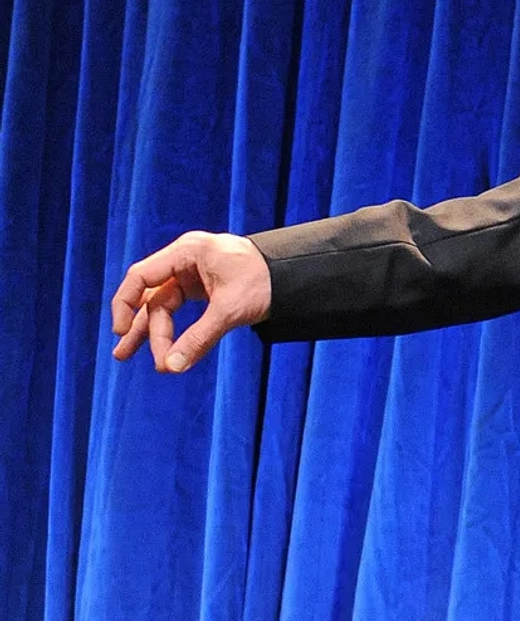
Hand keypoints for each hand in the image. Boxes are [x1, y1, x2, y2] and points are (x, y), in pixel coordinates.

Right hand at [110, 231, 271, 372]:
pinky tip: (170, 353)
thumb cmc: (265, 281)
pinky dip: (177, 332)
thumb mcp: (231, 310)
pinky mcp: (206, 290)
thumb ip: (199, 338)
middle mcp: (186, 262)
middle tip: (130, 357)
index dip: (126, 303)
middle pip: (154, 298)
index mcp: (187, 253)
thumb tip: (172, 367)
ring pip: (165, 307)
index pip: (142, 276)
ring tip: (131, 357)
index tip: (120, 330)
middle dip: (145, 330)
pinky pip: (182, 312)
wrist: (297, 275)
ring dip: (154, 334)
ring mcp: (195, 276)